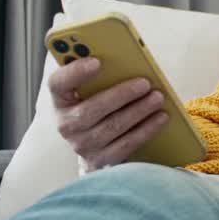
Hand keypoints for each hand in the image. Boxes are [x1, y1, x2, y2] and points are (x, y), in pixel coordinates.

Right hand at [49, 57, 167, 171]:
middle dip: (120, 95)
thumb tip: (126, 59)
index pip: (57, 83)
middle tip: (145, 83)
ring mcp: (82, 145)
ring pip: (112, 127)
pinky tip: (161, 117)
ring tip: (158, 98)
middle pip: (90, 110)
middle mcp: (67, 124)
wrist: (98, 147)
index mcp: (62, 100)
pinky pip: (126, 144)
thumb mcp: (93, 90)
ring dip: (138, 111)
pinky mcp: (101, 160)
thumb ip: (101, 75)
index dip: (75, 72)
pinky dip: (146, 129)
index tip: (97, 61)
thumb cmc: (99, 108)